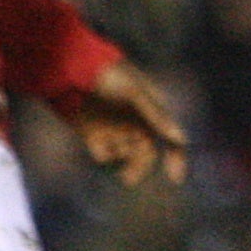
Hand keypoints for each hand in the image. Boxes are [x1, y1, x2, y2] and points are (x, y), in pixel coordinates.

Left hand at [64, 60, 187, 186]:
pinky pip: (104, 155)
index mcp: (152, 112)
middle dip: (140, 166)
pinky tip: (96, 141)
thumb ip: (156, 116)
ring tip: (111, 151)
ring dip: (122, 158)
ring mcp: (116, 129)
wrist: (70, 71)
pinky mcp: (95, 135)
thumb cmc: (109, 77)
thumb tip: (180, 139)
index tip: (175, 179)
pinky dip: (103, 154)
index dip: (176, 158)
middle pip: (147, 153)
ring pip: (126, 155)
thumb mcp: (135, 93)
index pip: (170, 139)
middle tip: (128, 177)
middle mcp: (136, 122)